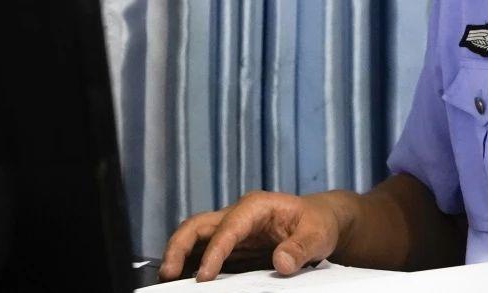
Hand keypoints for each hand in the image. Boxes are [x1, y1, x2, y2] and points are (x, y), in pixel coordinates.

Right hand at [159, 190, 346, 281]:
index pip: (228, 228)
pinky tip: (185, 281)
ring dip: (179, 256)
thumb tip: (282, 263)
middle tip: (168, 274)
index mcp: (256, 206)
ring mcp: (231, 229)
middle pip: (198, 225)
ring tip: (167, 280)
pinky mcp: (232, 246)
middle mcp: (237, 214)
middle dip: (179, 246)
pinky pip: (204, 252)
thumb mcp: (318, 234)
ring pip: (195, 237)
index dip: (214, 252)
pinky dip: (191, 264)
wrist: (321, 220)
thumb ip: (301, 248)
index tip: (204, 277)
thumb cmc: (318, 223)